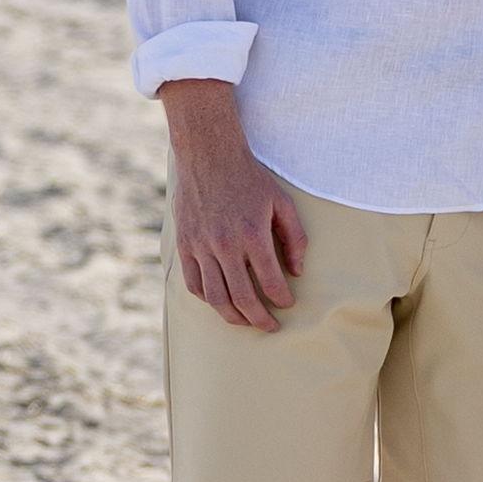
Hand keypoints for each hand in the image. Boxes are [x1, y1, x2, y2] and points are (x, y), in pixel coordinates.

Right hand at [161, 82, 306, 330]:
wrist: (209, 155)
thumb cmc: (250, 178)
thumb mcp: (281, 202)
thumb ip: (295, 238)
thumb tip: (297, 272)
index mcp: (253, 234)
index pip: (271, 282)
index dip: (282, 299)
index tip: (288, 304)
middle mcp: (225, 244)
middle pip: (243, 298)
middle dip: (259, 319)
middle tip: (270, 326)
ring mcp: (201, 246)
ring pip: (215, 297)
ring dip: (232, 316)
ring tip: (245, 321)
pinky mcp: (185, 244)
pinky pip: (194, 283)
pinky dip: (208, 299)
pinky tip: (220, 302)